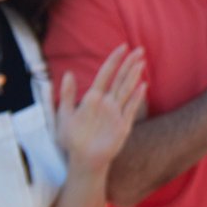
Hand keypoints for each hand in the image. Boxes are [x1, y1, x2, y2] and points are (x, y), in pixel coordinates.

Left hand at [56, 45, 147, 169]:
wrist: (82, 159)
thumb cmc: (72, 139)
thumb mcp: (64, 115)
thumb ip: (67, 95)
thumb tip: (68, 73)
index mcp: (93, 98)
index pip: (106, 74)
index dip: (114, 60)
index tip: (122, 47)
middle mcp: (107, 103)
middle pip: (121, 79)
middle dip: (130, 64)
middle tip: (140, 49)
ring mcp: (116, 113)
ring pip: (127, 90)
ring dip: (134, 76)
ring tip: (141, 62)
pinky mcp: (123, 125)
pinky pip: (131, 108)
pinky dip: (136, 98)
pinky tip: (143, 86)